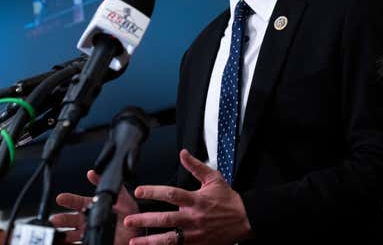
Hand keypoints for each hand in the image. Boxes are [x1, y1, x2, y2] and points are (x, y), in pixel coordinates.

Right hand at [50, 170, 140, 244]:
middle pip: (71, 220)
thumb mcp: (121, 196)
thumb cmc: (129, 213)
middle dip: (62, 219)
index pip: (78, 202)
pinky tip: (65, 244)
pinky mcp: (91, 242)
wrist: (137, 231)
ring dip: (64, 235)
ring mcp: (89, 233)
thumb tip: (92, 173)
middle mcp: (88, 220)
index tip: (60, 198)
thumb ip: (107, 184)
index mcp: (94, 207)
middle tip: (55, 219)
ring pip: (71, 234)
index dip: (69, 200)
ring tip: (58, 236)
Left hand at [123, 149, 252, 244]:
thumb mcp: (214, 178)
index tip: (140, 191)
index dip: (154, 192)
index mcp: (197, 200)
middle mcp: (194, 218)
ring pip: (169, 239)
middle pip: (166, 219)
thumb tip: (183, 153)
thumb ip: (196, 166)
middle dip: (145, 220)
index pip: (172, 194)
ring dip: (150, 241)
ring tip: (133, 241)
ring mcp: (195, 234)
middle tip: (129, 220)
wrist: (245, 219)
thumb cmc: (228, 199)